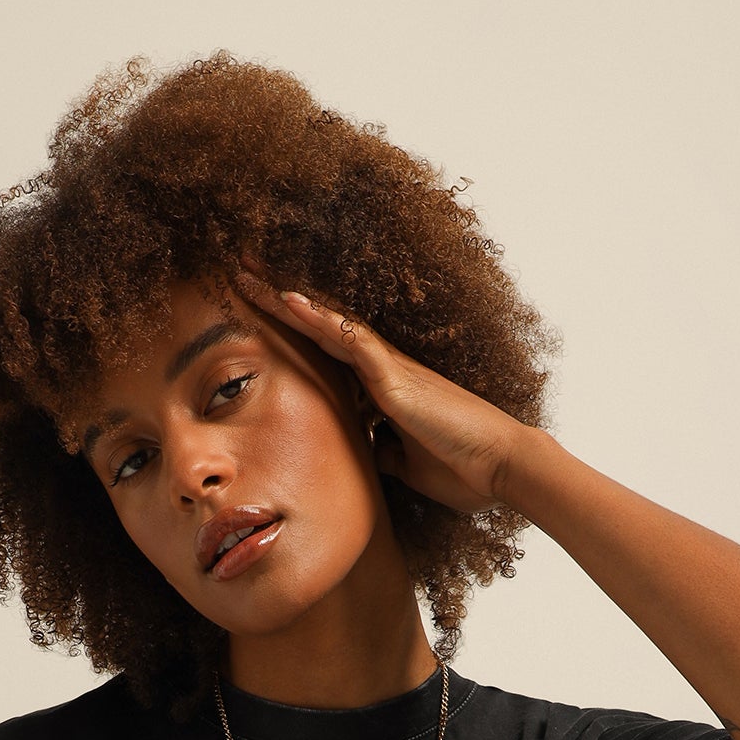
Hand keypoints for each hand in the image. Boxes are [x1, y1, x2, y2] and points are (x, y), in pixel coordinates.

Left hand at [236, 263, 525, 514]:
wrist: (499, 468)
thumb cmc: (460, 467)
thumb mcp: (403, 465)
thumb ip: (378, 450)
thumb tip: (360, 449)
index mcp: (383, 388)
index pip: (327, 353)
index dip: (292, 332)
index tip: (259, 315)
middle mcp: (384, 368)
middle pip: (321, 326)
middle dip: (279, 301)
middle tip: (240, 273)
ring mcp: (389, 368)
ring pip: (329, 323)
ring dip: (287, 299)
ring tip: (247, 271)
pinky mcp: (396, 379)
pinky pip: (351, 340)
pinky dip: (321, 320)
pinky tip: (291, 301)